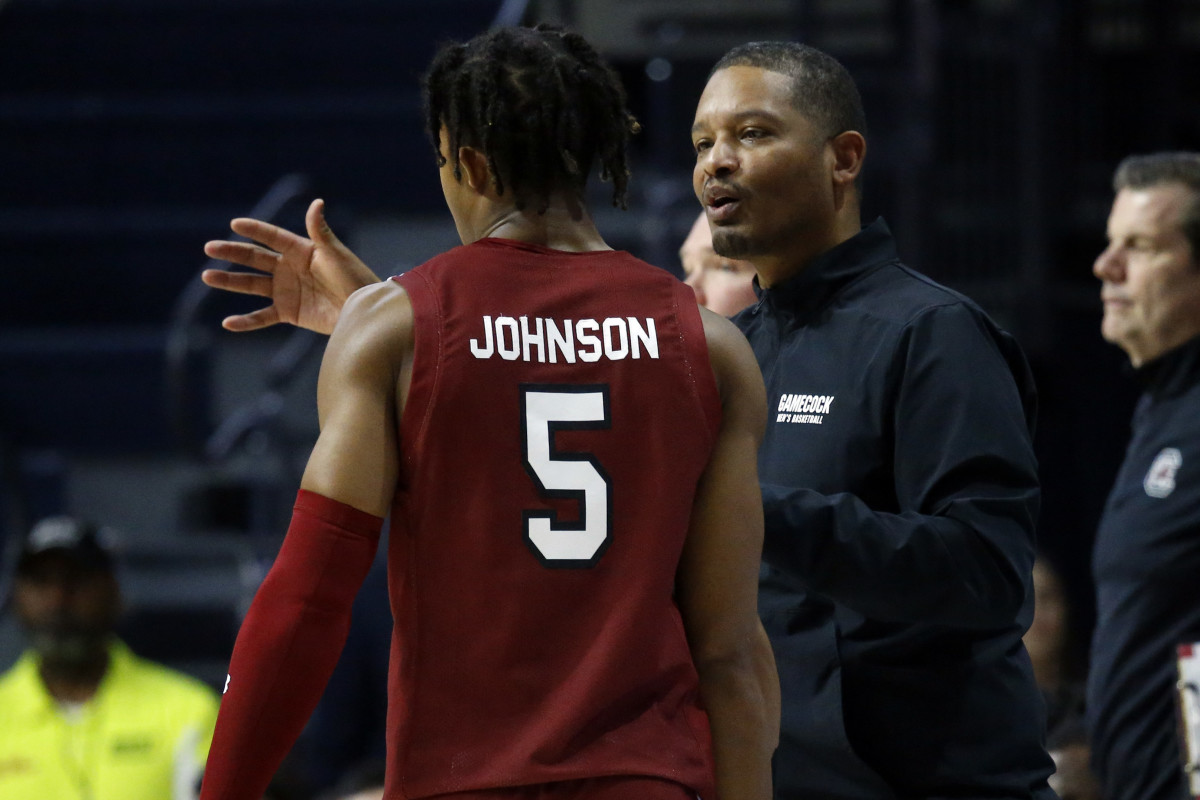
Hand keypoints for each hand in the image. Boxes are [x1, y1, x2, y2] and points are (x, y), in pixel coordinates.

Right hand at [202, 198, 380, 334]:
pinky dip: (246, 321)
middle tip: (210, 248)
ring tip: (208, 276)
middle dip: (232, 253)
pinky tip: (228, 322)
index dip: (255, 230)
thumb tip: (316, 202)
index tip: (235, 224)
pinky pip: (262, 316)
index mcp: (301, 250)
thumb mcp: (336, 254)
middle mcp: (289, 268)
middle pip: (255, 258)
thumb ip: (320, 232)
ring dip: (230, 281)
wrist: (363, 311)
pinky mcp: (289, 312)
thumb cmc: (354, 279)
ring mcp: (287, 290)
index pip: (272, 237)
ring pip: (252, 284)